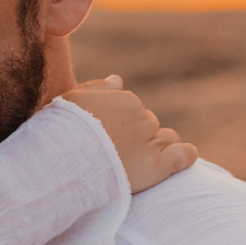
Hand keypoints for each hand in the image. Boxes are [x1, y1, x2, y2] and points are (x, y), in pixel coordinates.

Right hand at [65, 77, 197, 193]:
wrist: (61, 160)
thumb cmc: (60, 130)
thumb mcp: (71, 100)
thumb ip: (97, 88)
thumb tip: (118, 79)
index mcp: (125, 100)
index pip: (132, 109)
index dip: (120, 124)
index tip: (106, 139)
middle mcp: (142, 117)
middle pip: (148, 124)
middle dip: (138, 136)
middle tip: (117, 155)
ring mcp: (151, 141)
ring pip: (166, 138)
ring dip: (159, 146)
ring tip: (138, 162)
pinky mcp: (157, 166)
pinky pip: (183, 156)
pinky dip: (185, 156)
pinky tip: (183, 157)